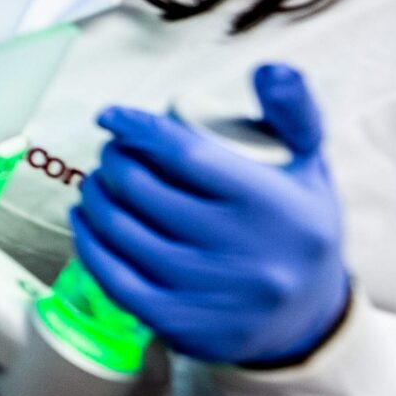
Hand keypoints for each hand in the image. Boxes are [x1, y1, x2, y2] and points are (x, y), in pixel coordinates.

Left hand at [71, 65, 349, 368]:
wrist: (310, 319)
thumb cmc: (298, 226)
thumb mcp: (310, 166)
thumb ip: (294, 111)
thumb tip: (268, 68)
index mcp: (273, 205)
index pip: (186, 155)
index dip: (138, 130)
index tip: (111, 116)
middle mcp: (243, 252)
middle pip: (145, 192)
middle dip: (113, 162)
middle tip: (111, 153)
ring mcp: (210, 293)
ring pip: (123, 234)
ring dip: (95, 200)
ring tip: (96, 183)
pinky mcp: (183, 326)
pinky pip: (116, 280)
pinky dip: (90, 245)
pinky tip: (85, 223)